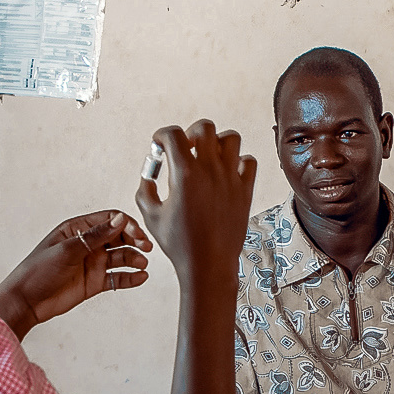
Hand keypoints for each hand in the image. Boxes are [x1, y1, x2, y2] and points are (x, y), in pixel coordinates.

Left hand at [0, 210, 153, 338]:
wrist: (26, 301)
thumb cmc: (38, 271)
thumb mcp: (67, 250)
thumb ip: (95, 236)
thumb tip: (119, 220)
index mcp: (78, 229)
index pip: (109, 220)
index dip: (126, 225)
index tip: (137, 234)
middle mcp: (88, 244)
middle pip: (119, 237)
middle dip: (135, 240)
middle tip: (146, 247)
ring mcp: (93, 263)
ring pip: (121, 257)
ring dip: (134, 258)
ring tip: (141, 264)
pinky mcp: (95, 282)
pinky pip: (118, 277)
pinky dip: (131, 277)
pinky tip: (140, 277)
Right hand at [134, 120, 256, 292]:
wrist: (208, 266)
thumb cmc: (178, 243)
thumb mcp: (150, 216)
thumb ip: (145, 190)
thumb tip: (148, 176)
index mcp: (184, 174)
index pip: (173, 134)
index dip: (161, 135)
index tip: (159, 146)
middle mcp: (210, 171)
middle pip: (205, 127)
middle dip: (191, 132)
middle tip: (186, 149)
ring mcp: (231, 179)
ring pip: (232, 138)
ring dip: (217, 142)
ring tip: (208, 158)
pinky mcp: (245, 191)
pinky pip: (249, 161)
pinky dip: (239, 161)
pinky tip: (226, 174)